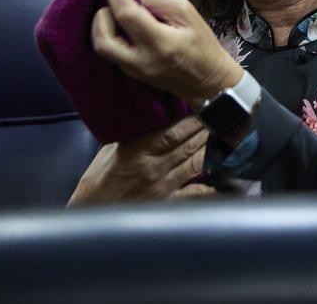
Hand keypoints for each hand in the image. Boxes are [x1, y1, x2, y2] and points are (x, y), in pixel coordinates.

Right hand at [67, 116, 215, 204]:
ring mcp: (163, 186)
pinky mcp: (167, 201)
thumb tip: (150, 118)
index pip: (173, 132)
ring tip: (225, 137)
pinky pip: (194, 193)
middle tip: (222, 118)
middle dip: (206, 130)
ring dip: (211, 149)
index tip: (205, 108)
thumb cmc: (99, 178)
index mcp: (139, 150)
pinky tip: (225, 180)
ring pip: (195, 163)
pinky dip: (210, 187)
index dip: (193, 120)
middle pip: (189, 145)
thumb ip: (133, 135)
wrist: (91, 210)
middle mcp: (154, 167)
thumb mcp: (111, 149)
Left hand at [91, 0, 241, 101]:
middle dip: (101, 15)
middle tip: (112, 3)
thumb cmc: (202, 44)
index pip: (127, 16)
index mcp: (161, 43)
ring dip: (102, 27)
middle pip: (103, 38)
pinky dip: (110, 36)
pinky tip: (121, 27)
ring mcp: (134, 72)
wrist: (208, 80)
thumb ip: (157, 0)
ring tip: (114, 14)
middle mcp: (143, 61)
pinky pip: (110, 54)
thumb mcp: (187, 12)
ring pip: (102, 48)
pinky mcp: (131, 75)